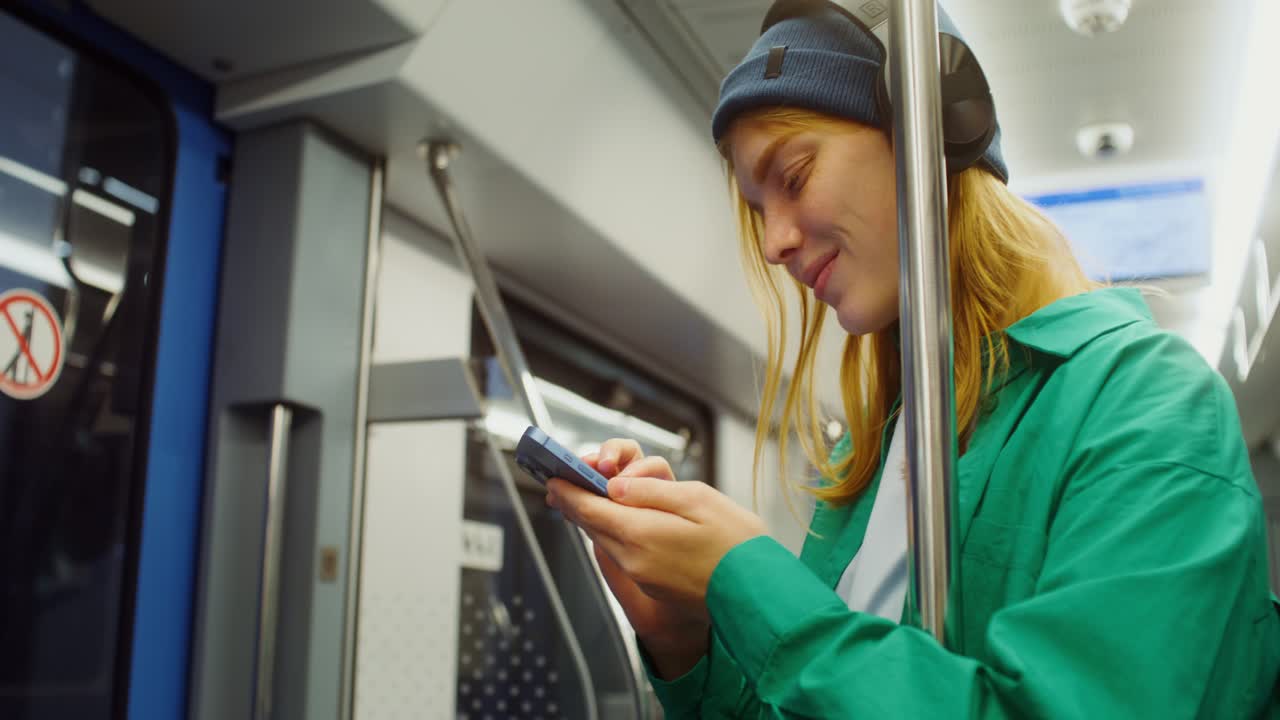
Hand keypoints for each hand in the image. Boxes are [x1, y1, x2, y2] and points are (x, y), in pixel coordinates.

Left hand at [546, 438, 767, 673]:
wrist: (760, 593)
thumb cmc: (737, 544)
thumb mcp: (698, 500)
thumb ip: (651, 491)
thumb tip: (615, 486)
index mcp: (640, 534)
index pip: (589, 508)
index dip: (568, 490)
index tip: (553, 477)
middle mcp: (633, 559)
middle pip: (592, 524)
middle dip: (577, 501)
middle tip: (565, 483)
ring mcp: (642, 575)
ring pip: (606, 539)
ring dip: (596, 517)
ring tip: (590, 496)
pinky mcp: (654, 584)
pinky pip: (624, 552)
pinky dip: (615, 532)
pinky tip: (623, 521)